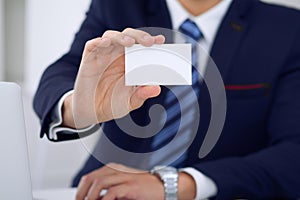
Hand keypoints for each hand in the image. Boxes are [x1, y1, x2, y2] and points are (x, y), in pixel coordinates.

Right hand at [62, 28, 164, 127]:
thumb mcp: (130, 101)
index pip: (141, 46)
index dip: (151, 40)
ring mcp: (103, 56)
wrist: (92, 112)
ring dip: (121, 37)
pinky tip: (106, 42)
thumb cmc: (113, 103)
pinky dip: (99, 42)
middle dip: (139, 36)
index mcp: (131, 62)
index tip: (160, 40)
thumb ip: (142, 94)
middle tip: (149, 42)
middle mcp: (117, 56)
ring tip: (130, 43)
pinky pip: (92, 46)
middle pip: (128, 36)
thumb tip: (156, 89)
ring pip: (111, 37)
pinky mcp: (89, 60)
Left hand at [75, 163, 196, 199]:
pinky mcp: (132, 187)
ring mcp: (126, 177)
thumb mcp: (126, 188)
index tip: (79, 199)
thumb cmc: (147, 189)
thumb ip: (112, 191)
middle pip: (92, 178)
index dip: (81, 189)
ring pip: (100, 183)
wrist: (167, 186)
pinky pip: (113, 192)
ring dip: (91, 197)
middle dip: (82, 193)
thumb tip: (98, 198)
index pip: (91, 176)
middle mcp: (119, 171)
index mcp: (115, 169)